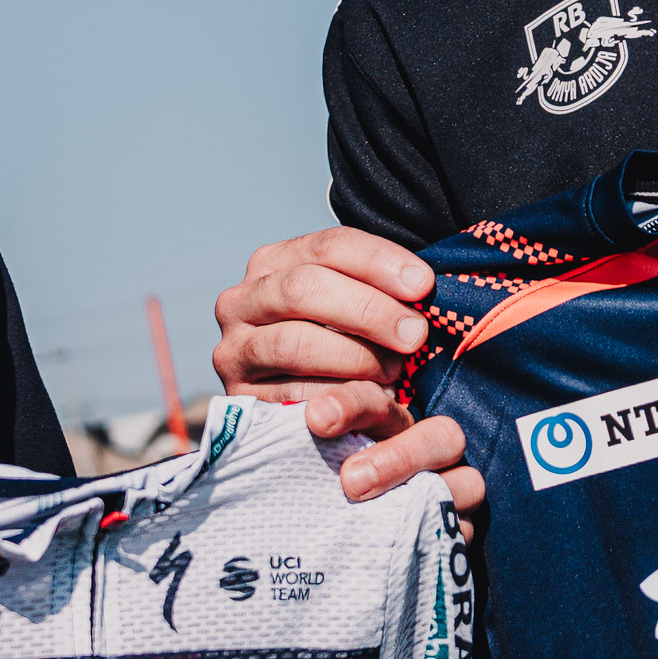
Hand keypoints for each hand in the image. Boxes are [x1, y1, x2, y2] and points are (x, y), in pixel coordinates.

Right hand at [213, 227, 485, 510]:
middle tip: (415, 335)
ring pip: (293, 343)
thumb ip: (377, 288)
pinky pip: (289, 396)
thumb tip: (421, 285)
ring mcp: (234, 351)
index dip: (378, 262)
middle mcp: (240, 301)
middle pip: (303, 289)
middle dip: (368, 310)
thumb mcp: (353, 307)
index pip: (327, 247)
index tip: (423, 285)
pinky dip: (336, 398)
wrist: (304, 412)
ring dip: (354, 357)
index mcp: (272, 263)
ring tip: (396, 372)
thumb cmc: (344, 347)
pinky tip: (371, 401)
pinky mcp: (238, 400)